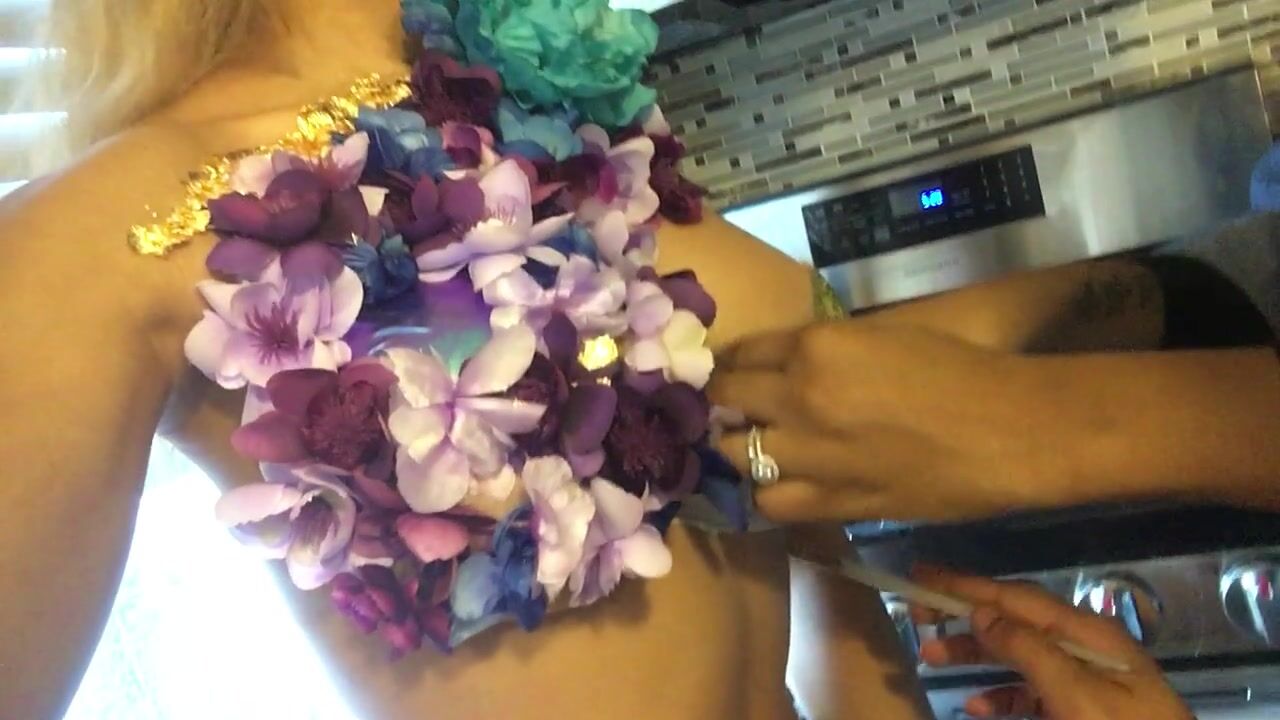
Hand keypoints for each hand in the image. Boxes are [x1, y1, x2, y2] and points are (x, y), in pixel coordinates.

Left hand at [707, 321, 1084, 522]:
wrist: (1011, 431)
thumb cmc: (960, 368)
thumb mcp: (881, 335)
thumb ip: (825, 348)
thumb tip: (787, 363)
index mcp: (816, 346)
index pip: (744, 350)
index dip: (733, 360)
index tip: (731, 368)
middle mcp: (799, 398)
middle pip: (727, 398)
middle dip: (726, 400)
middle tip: (736, 405)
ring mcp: (811, 455)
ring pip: (737, 454)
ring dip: (742, 447)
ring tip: (759, 446)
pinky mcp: (831, 501)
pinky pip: (771, 501)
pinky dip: (769, 492)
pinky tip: (785, 483)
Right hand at [911, 566, 1192, 718]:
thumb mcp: (1077, 697)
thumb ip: (1030, 652)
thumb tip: (981, 612)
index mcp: (1088, 634)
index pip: (1016, 597)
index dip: (966, 583)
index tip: (920, 574)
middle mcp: (1086, 649)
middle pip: (1014, 621)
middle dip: (963, 617)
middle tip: (915, 615)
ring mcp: (1087, 682)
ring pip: (1019, 656)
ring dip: (974, 655)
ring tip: (930, 659)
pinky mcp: (1083, 712)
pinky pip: (1032, 693)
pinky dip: (1000, 695)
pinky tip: (976, 707)